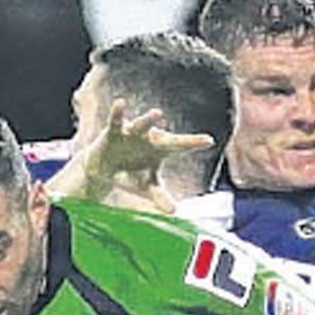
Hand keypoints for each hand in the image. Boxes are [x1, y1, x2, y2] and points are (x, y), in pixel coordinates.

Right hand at [72, 99, 214, 209]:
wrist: (104, 169)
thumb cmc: (131, 175)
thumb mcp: (147, 188)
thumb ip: (160, 197)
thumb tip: (174, 212)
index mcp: (160, 150)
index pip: (180, 147)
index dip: (194, 143)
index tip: (210, 141)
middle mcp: (149, 138)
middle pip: (167, 138)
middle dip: (183, 140)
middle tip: (200, 139)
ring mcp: (132, 133)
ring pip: (142, 125)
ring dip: (148, 120)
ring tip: (158, 113)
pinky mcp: (113, 132)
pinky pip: (116, 121)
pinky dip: (117, 113)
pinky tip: (121, 103)